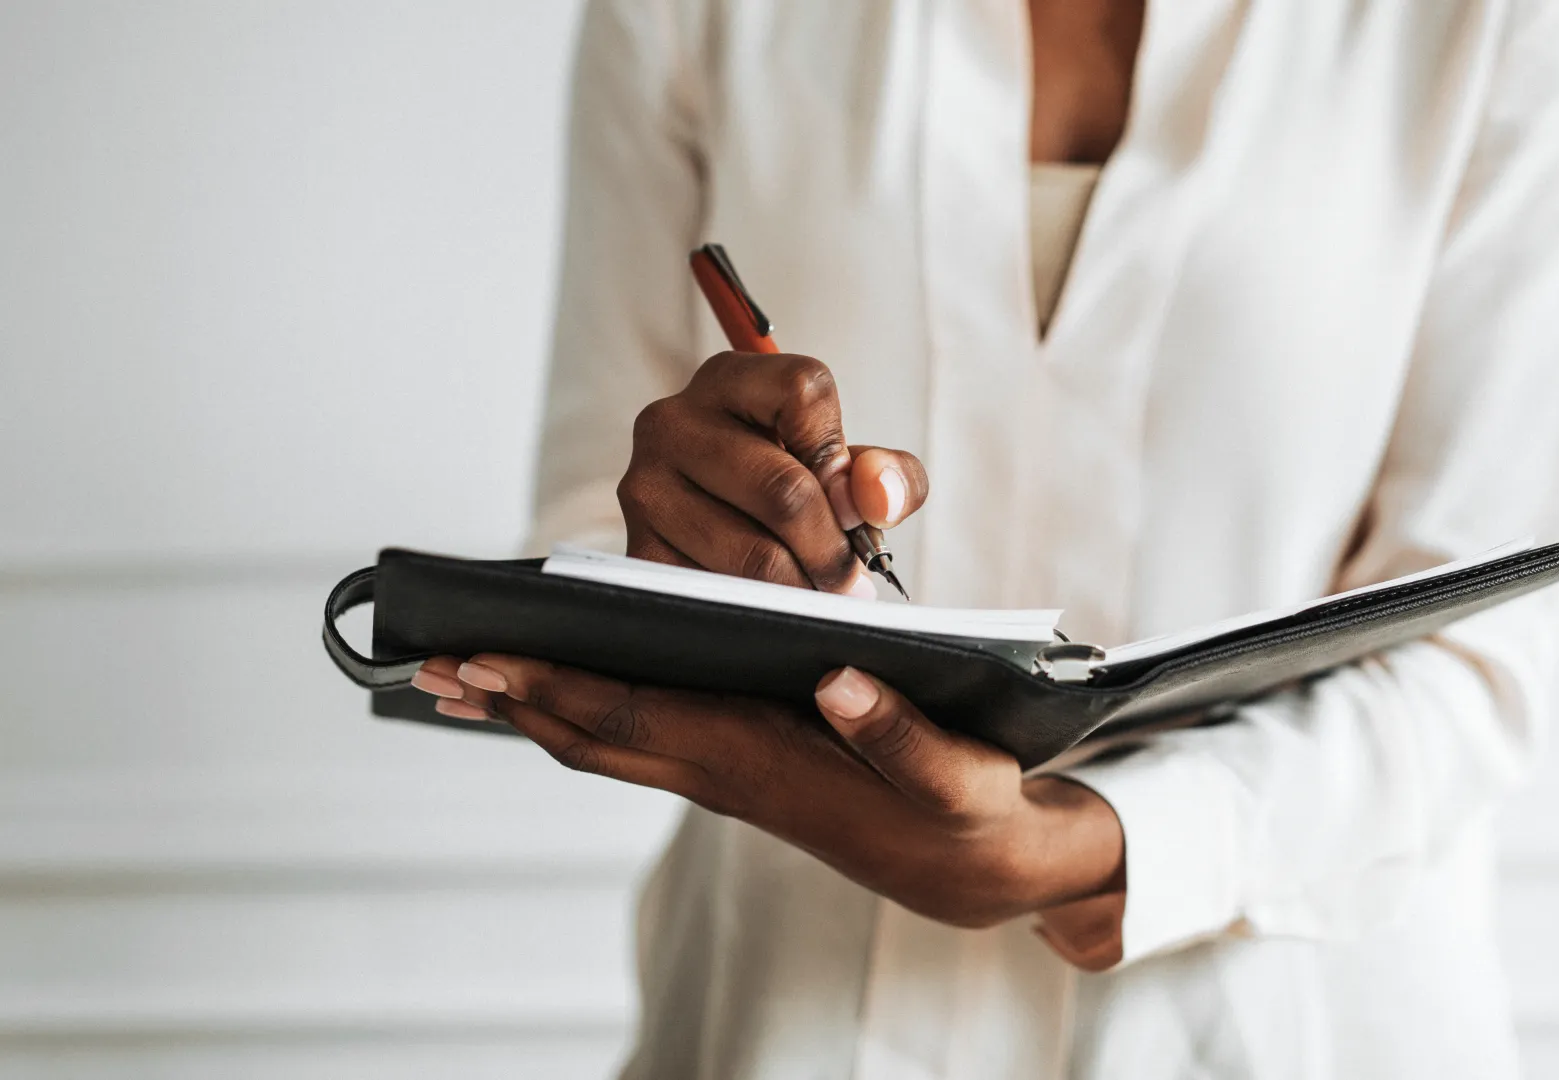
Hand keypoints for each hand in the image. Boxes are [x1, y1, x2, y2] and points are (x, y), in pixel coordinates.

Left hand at [412, 655, 1124, 942]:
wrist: (979, 870)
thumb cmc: (969, 814)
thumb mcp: (958, 777)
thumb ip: (899, 733)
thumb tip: (834, 676)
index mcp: (766, 765)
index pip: (638, 721)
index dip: (558, 689)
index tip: (487, 657)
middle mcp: (729, 775)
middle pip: (594, 738)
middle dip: (511, 701)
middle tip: (429, 662)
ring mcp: (729, 775)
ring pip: (608, 743)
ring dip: (535, 709)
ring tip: (467, 673)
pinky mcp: (741, 765)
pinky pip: (639, 740)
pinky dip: (585, 710)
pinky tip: (564, 684)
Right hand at [623, 351, 928, 593]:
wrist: (714, 524)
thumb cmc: (788, 485)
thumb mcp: (846, 466)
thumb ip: (886, 473)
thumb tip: (877, 500)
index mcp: (731, 380)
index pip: (805, 393)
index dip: (844, 461)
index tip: (853, 509)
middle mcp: (674, 421)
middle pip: (785, 491)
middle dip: (832, 551)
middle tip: (850, 581)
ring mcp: (645, 485)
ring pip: (755, 556)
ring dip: (801, 589)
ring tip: (815, 593)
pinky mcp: (638, 547)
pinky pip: (718, 593)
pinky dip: (759, 611)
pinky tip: (770, 604)